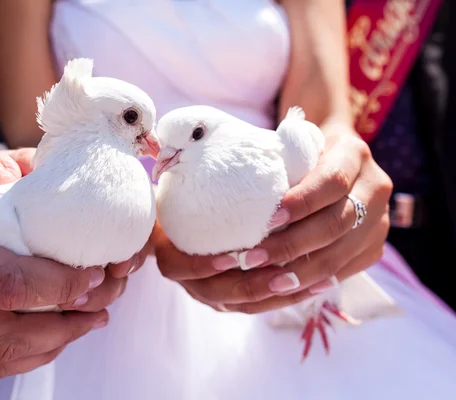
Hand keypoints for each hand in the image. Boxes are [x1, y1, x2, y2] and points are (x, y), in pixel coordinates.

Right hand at [0, 146, 115, 381]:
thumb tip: (48, 181)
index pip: (1, 284)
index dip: (57, 286)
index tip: (92, 274)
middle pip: (6, 334)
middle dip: (69, 323)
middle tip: (104, 300)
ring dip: (52, 345)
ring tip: (89, 320)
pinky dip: (20, 356)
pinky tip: (49, 337)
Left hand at [152, 122, 391, 313]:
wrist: (333, 158)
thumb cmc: (294, 149)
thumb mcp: (283, 139)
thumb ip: (252, 147)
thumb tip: (165, 148)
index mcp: (353, 153)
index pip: (330, 183)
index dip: (300, 204)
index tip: (266, 219)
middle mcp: (376, 186)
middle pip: (338, 225)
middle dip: (293, 246)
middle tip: (250, 259)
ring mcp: (380, 220)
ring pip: (342, 256)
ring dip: (300, 273)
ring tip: (262, 282)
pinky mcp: (373, 247)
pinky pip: (344, 272)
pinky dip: (312, 282)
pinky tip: (281, 290)